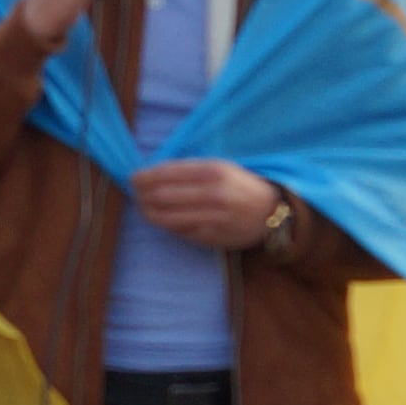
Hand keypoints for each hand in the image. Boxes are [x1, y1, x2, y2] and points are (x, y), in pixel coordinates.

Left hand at [126, 160, 279, 250]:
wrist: (272, 213)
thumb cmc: (239, 186)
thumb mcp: (220, 167)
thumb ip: (189, 169)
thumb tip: (151, 174)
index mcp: (213, 171)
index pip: (166, 173)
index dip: (144, 176)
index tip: (133, 177)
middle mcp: (212, 194)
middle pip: (161, 196)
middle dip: (141, 194)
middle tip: (135, 193)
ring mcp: (212, 218)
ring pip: (166, 217)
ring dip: (148, 212)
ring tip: (143, 207)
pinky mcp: (212, 237)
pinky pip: (179, 232)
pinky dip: (167, 225)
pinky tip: (164, 219)